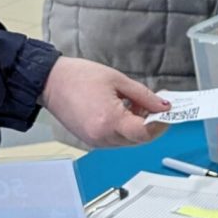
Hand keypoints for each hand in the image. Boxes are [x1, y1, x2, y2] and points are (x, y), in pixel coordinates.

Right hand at [40, 57, 169, 147]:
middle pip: (139, 139)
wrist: (50, 82)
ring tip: (133, 103)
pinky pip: (116, 139)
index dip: (161, 124)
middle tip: (154, 104)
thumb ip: (144, 96)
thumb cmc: (79, 77)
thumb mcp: (118, 80)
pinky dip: (124, 128)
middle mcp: (102, 136)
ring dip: (137, 126)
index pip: (145, 133)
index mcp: (109, 121)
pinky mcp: (91, 140)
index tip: (167, 113)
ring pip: (128, 141)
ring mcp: (95, 141)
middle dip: (151, 123)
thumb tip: (163, 106)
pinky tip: (122, 110)